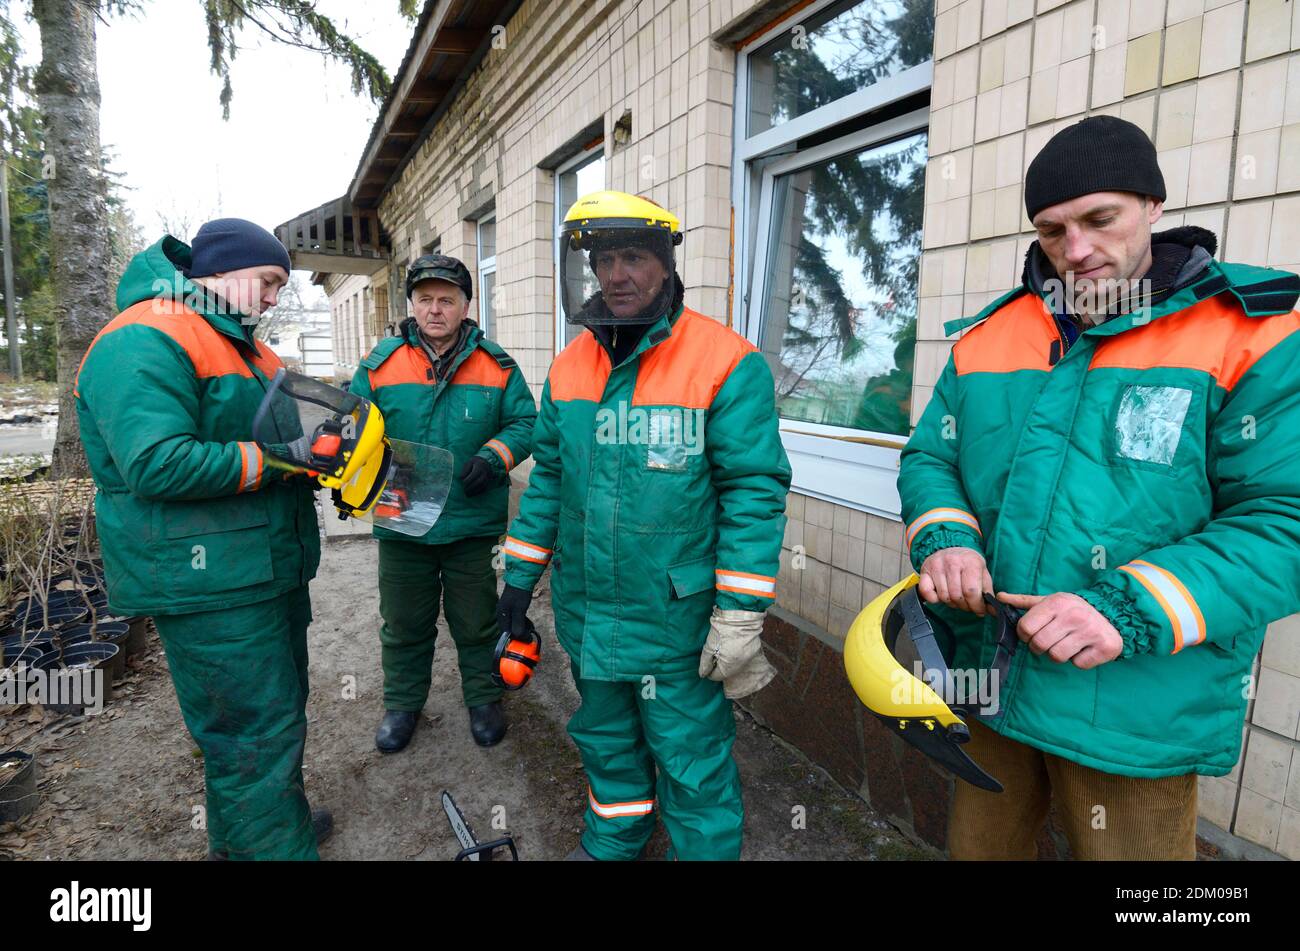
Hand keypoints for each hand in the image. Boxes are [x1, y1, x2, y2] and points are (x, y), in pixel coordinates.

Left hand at [460, 455, 495, 496]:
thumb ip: (465, 470)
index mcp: (480, 466)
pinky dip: (478, 492)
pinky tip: (472, 494)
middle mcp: (485, 473)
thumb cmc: (474, 463)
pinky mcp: (488, 482)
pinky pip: (484, 489)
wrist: (485, 463)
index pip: (474, 475)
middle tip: (464, 491)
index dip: (468, 480)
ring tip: (467, 494)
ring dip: (474, 491)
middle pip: (479, 482)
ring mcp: (487, 478)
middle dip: (471, 487)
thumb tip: (461, 478)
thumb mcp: (468, 463)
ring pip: (482, 486)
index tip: (462, 483)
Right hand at [496, 584, 532, 637]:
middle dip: (520, 633)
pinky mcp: (511, 607)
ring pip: (513, 624)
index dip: (516, 638)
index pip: (506, 632)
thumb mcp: (519, 610)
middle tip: (530, 634)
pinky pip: (516, 619)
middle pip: (509, 629)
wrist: (521, 578)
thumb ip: (518, 623)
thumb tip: (518, 636)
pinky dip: (522, 622)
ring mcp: (506, 610)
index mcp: (501, 614)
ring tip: (531, 628)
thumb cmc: (519, 593)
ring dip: (522, 628)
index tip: (526, 640)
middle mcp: (502, 613)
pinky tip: (528, 623)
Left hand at [698, 608, 775, 698]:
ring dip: (729, 661)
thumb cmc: (722, 629)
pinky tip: (732, 645)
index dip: (709, 670)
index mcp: (729, 665)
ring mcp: (750, 657)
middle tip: (714, 654)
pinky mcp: (755, 649)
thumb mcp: (709, 645)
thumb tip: (703, 674)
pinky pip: (744, 657)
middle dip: (720, 666)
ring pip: (737, 665)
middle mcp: (741, 664)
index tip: (707, 662)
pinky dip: (737, 655)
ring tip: (723, 649)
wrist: (740, 613)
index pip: (717, 676)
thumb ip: (705, 661)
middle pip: (728, 671)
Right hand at [918, 548, 993, 614]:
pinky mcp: (925, 570)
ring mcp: (937, 566)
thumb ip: (988, 592)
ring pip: (944, 596)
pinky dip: (933, 599)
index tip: (979, 611)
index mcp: (970, 562)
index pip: (971, 592)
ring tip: (957, 598)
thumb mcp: (983, 573)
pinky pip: (926, 592)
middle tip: (968, 605)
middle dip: (965, 606)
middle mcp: (952, 562)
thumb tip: (993, 610)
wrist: (952, 546)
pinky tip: (941, 595)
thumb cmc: (969, 563)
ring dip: (952, 603)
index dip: (976, 606)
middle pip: (957, 596)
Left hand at [995, 592, 1122, 668]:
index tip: (1031, 634)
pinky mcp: (1104, 647)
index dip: (1024, 635)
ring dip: (1058, 654)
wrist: (1113, 612)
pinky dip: (1078, 660)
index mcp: (1057, 603)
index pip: (1025, 627)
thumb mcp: (1049, 601)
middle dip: (1039, 647)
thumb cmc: (1073, 609)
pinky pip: (1078, 664)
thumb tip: (998, 597)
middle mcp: (1073, 616)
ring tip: (1066, 643)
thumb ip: (1023, 602)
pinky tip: (1083, 648)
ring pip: (1057, 656)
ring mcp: (1090, 632)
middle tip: (1048, 641)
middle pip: (1039, 645)